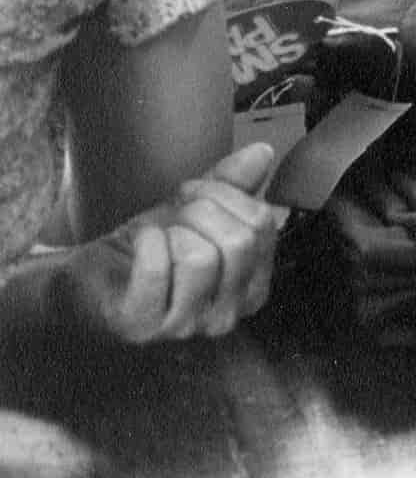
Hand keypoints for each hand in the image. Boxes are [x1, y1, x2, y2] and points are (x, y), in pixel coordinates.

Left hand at [66, 142, 287, 343]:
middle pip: (239, 242)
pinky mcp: (143, 327)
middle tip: (173, 215)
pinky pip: (157, 271)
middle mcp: (228, 316)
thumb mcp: (196, 211)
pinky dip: (145, 243)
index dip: (226, 194)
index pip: (263, 225)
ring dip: (171, 231)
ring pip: (201, 259)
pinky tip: (139, 243)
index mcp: (252, 288)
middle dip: (200, 210)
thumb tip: (263, 150)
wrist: (91, 278)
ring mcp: (186, 326)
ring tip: (156, 236)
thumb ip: (233, 184)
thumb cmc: (149, 249)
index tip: (195, 195)